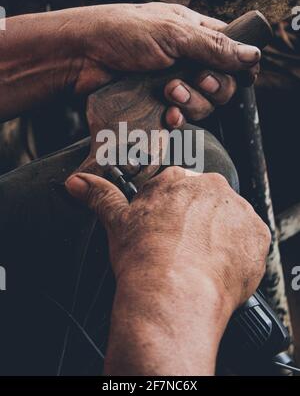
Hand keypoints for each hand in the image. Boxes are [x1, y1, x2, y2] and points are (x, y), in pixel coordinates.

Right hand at [65, 168, 269, 374]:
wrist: (174, 294)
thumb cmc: (146, 259)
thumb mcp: (117, 222)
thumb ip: (100, 196)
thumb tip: (77, 182)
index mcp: (177, 180)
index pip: (179, 189)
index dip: (174, 213)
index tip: (171, 231)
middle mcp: (210, 188)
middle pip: (206, 202)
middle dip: (198, 221)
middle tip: (185, 248)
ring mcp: (237, 210)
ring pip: (229, 219)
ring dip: (220, 234)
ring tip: (202, 260)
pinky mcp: (257, 234)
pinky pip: (250, 239)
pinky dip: (239, 251)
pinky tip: (220, 267)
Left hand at [76, 2, 260, 127]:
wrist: (82, 56)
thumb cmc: (121, 32)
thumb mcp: (174, 33)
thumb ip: (214, 47)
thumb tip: (253, 55)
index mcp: (194, 34)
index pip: (232, 52)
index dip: (240, 67)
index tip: (242, 76)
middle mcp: (187, 60)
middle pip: (222, 85)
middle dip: (213, 88)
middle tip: (195, 79)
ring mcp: (172, 84)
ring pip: (203, 106)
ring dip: (192, 103)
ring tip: (170, 93)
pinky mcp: (157, 105)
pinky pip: (181, 120)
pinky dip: (177, 120)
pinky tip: (167, 115)